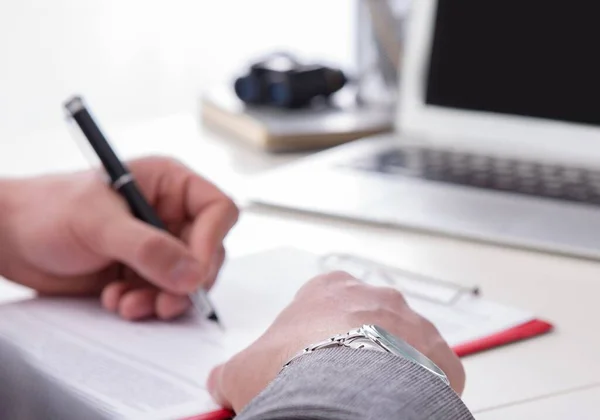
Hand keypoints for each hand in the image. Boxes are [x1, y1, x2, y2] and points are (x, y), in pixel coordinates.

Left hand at [0, 157, 237, 319]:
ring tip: (129, 304)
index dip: (212, 241)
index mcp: (168, 184)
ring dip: (163, 298)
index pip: (217, 209)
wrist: (11, 239)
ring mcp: (158, 245)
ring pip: (188, 279)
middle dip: (186, 281)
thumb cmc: (47, 209)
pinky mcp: (144, 272)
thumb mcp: (98, 223)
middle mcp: (169, 214)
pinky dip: (146, 305)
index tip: (194, 272)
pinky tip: (117, 300)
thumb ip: (147, 248)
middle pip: (208, 251)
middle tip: (166, 300)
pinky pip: (165, 295)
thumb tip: (192, 273)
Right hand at [207, 271, 465, 412]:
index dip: (314, 334)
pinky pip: (433, 370)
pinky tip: (395, 405)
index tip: (308, 359)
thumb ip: (233, 370)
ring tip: (367, 398)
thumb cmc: (297, 368)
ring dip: (389, 366)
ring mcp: (411, 322)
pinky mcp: (439, 354)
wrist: (343, 392)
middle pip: (366, 321)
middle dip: (354, 348)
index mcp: (329, 289)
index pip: (323, 302)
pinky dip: (418, 388)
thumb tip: (222, 382)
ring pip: (402, 343)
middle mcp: (374, 297)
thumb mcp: (244, 368)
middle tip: (338, 382)